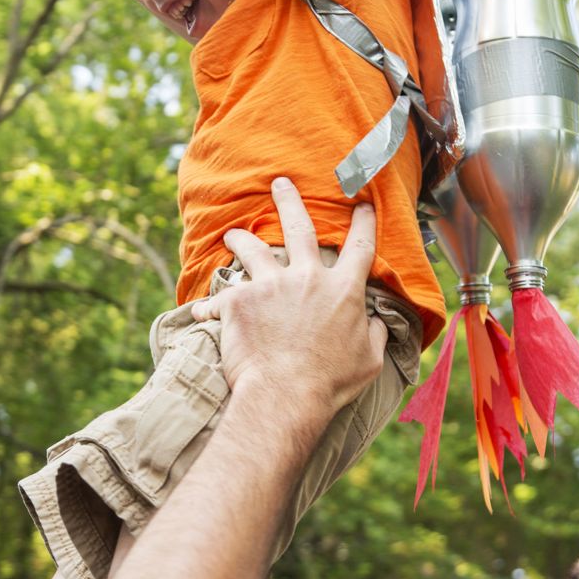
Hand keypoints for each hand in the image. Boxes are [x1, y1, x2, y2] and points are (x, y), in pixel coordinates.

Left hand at [191, 179, 386, 419]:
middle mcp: (307, 278)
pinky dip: (209, 307)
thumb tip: (378, 322)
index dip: (363, 222)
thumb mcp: (369, 360)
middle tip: (280, 183)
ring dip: (241, 238)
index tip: (361, 204)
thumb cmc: (330, 382)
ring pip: (253, 249)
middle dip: (289, 200)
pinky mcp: (239, 301)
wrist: (286, 394)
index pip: (360, 246)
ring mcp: (271, 285)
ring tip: (232, 233)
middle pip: (299, 228)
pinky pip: (219, 298)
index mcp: (343, 289)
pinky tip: (200, 313)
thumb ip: (376, 334)